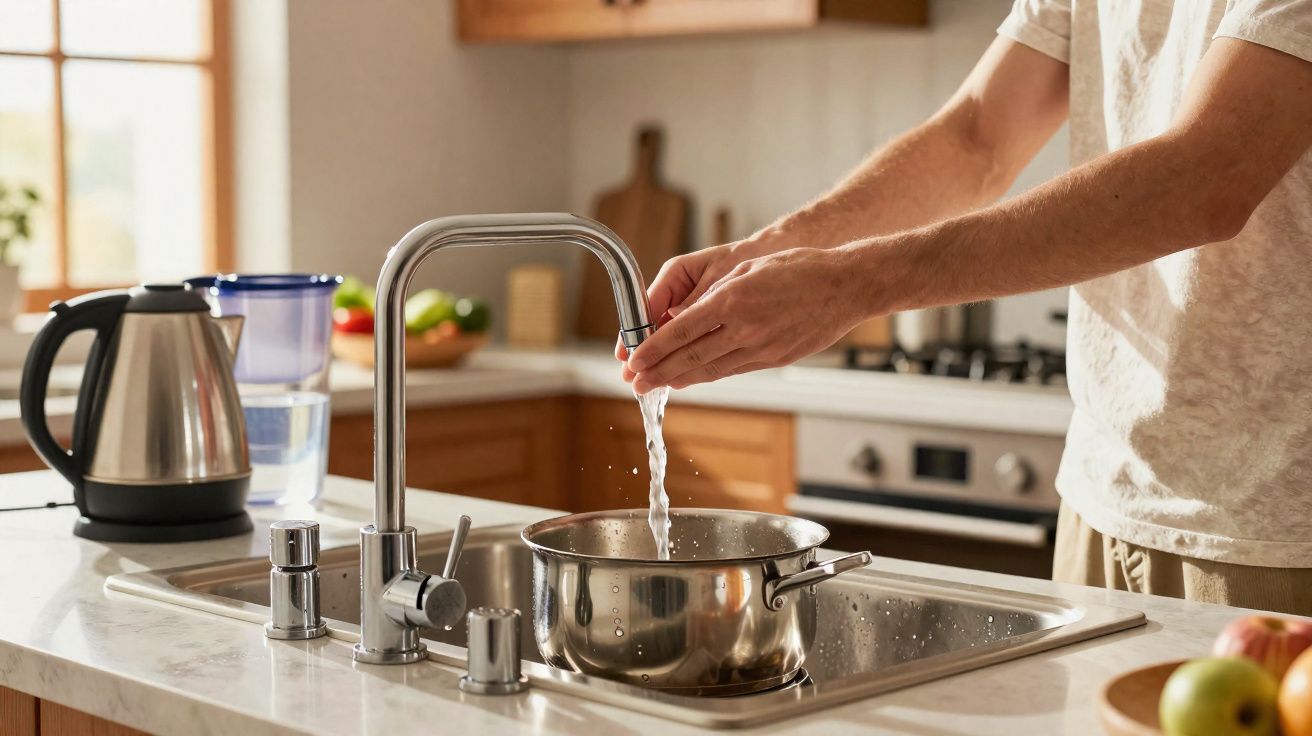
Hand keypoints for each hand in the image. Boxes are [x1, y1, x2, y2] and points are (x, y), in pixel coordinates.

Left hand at [625, 247, 868, 392]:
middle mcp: (745, 328)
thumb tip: (683, 317)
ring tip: (655, 386)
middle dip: (657, 372)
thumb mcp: (748, 269)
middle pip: (690, 357)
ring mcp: (762, 348)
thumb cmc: (799, 269)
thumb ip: (714, 295)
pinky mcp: (775, 359)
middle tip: (634, 383)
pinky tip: (691, 379)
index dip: (653, 349)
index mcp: (733, 300)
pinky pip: (733, 370)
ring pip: (710, 370)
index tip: (633, 361)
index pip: (681, 332)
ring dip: (678, 379)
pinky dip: (708, 376)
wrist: (847, 286)